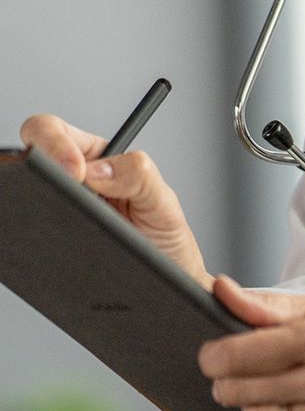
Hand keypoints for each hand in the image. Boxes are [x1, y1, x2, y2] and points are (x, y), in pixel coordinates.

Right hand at [20, 114, 211, 289]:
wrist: (166, 278)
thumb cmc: (166, 239)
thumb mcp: (164, 203)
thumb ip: (140, 176)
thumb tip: (98, 169)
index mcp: (99, 159)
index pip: (56, 131)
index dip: (55, 142)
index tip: (77, 170)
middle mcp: (74, 182)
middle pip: (34, 155)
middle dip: (43, 164)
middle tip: (71, 186)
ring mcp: (61, 209)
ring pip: (32, 191)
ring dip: (46, 198)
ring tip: (81, 219)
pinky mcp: (53, 237)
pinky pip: (35, 228)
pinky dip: (43, 230)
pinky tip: (70, 237)